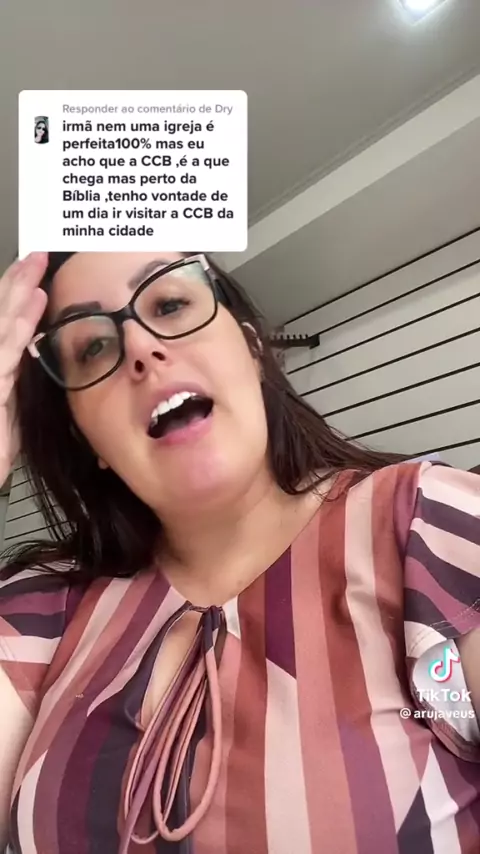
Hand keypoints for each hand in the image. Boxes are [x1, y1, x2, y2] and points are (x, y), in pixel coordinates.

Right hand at [0, 254, 47, 485]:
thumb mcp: (13, 411)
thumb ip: (19, 381)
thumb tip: (35, 354)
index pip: (2, 323)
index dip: (14, 294)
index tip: (32, 272)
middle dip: (16, 281)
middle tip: (35, 254)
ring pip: (0, 324)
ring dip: (18, 292)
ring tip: (34, 266)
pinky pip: (5, 352)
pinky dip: (20, 326)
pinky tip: (33, 305)